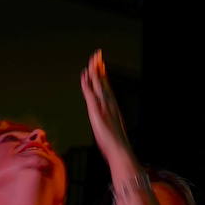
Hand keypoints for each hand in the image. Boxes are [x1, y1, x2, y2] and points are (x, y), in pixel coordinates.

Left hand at [79, 49, 132, 163]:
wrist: (120, 150)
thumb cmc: (116, 143)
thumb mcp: (112, 129)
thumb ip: (109, 121)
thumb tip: (108, 120)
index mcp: (112, 106)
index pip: (106, 86)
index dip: (103, 74)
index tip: (101, 65)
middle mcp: (109, 103)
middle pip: (103, 81)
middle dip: (100, 67)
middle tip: (97, 55)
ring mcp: (103, 105)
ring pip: (98, 83)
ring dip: (95, 71)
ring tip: (92, 59)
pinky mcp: (97, 110)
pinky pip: (91, 92)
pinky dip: (88, 82)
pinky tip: (85, 75)